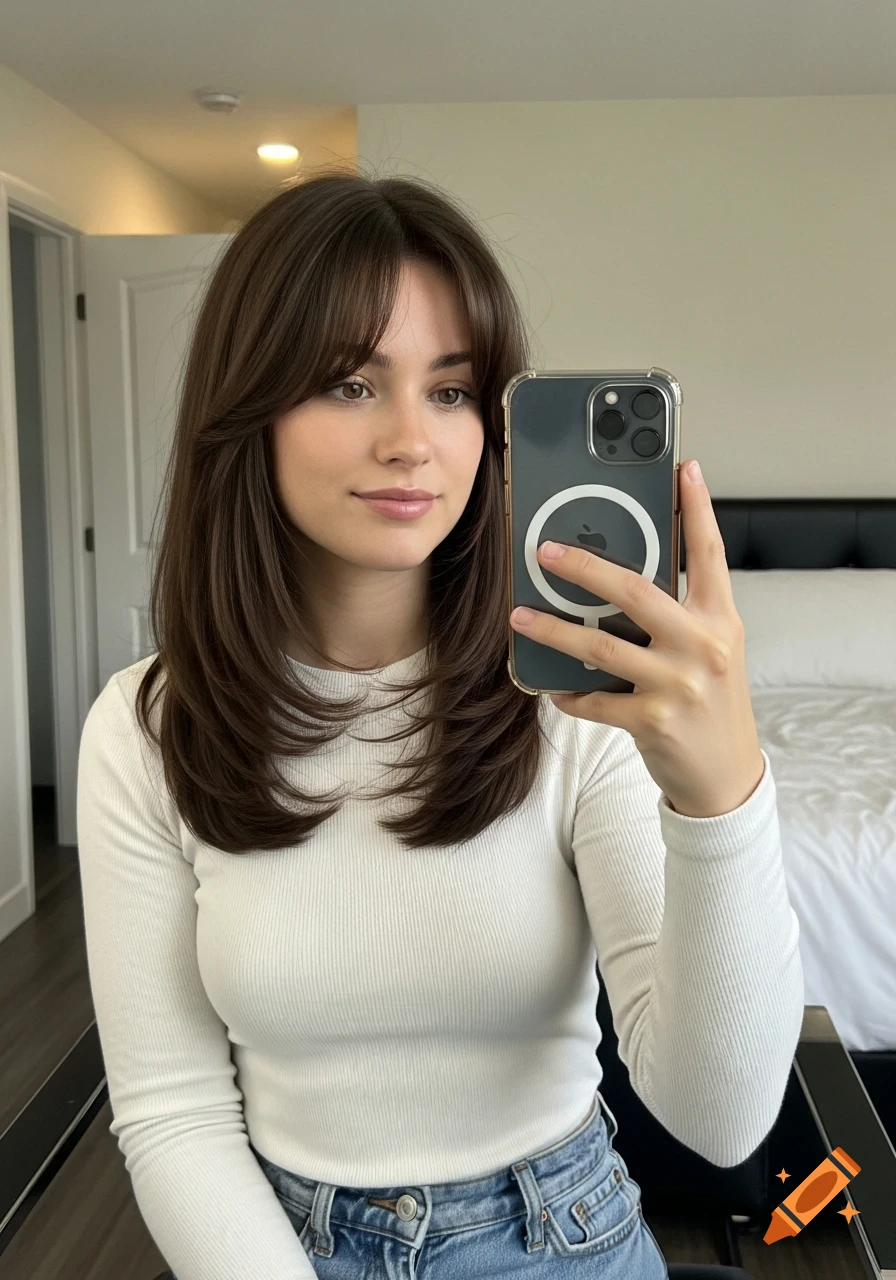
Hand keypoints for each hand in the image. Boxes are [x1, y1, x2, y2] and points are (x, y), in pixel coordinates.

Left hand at [509, 459, 764, 817]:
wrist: (725, 775)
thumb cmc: (710, 701)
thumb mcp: (711, 649)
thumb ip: (679, 612)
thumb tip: (618, 579)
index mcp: (720, 619)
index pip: (709, 553)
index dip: (696, 508)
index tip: (683, 468)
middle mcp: (703, 645)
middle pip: (636, 591)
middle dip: (584, 566)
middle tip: (544, 551)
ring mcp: (679, 684)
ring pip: (600, 646)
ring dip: (553, 630)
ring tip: (520, 617)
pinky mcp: (654, 721)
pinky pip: (594, 699)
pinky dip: (567, 692)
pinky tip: (549, 685)